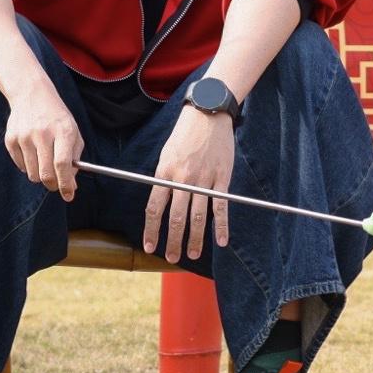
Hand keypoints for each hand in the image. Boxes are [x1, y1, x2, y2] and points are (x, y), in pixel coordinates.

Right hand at [3, 73, 82, 199]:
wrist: (31, 94)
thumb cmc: (56, 117)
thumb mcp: (73, 132)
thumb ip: (74, 159)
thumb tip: (71, 186)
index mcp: (63, 131)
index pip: (62, 164)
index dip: (66, 184)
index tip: (69, 195)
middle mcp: (42, 133)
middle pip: (45, 174)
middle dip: (52, 185)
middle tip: (56, 184)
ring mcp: (24, 136)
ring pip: (32, 174)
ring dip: (40, 174)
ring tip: (43, 159)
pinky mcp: (11, 139)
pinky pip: (20, 166)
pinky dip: (28, 165)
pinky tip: (32, 151)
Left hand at [144, 107, 234, 262]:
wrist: (207, 114)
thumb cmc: (184, 135)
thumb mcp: (166, 154)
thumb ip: (163, 178)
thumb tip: (160, 202)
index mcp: (164, 172)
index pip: (154, 208)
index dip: (151, 229)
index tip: (150, 246)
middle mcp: (182, 178)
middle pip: (175, 217)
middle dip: (172, 241)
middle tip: (171, 258)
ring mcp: (203, 179)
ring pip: (197, 216)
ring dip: (194, 239)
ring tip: (192, 254)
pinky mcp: (221, 178)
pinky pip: (221, 206)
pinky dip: (221, 226)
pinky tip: (220, 241)